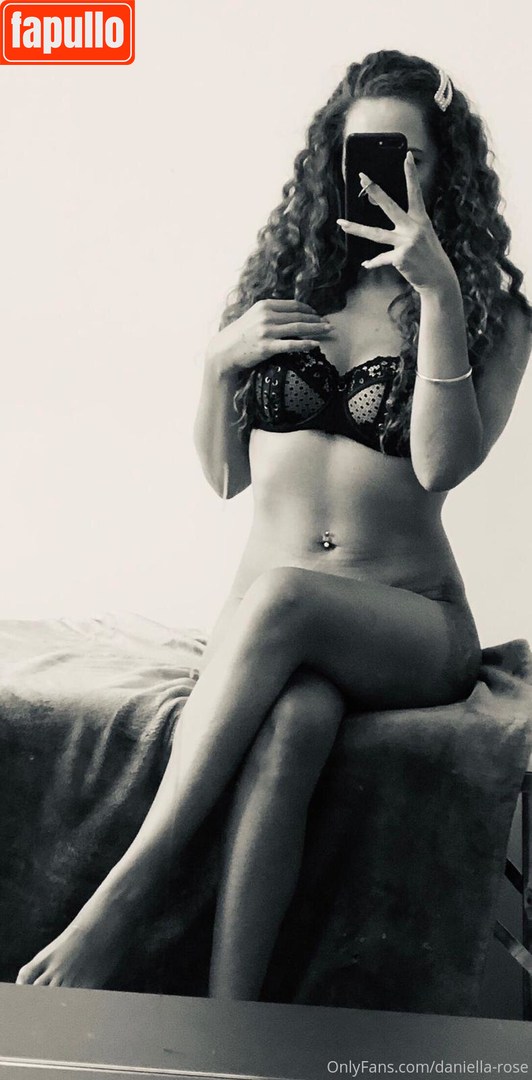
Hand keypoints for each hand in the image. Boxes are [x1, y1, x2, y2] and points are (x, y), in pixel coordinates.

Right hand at [207, 300, 332, 375]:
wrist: (223, 352)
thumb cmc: (239, 336)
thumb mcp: (254, 317)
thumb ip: (270, 313)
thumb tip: (290, 314)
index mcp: (265, 305)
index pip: (294, 305)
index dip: (310, 310)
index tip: (319, 315)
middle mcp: (267, 315)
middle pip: (299, 315)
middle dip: (317, 319)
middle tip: (329, 324)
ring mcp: (266, 331)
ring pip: (298, 327)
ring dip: (316, 329)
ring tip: (329, 331)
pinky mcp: (266, 347)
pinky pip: (291, 344)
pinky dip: (305, 343)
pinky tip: (315, 344)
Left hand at [337, 152, 457, 294]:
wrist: (438, 279)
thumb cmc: (428, 256)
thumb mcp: (423, 236)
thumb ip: (407, 226)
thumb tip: (387, 222)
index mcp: (420, 219)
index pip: (414, 192)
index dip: (410, 174)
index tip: (406, 157)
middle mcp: (413, 228)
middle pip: (389, 205)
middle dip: (374, 190)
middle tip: (363, 177)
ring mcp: (406, 242)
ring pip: (376, 234)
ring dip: (357, 229)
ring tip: (341, 224)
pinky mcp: (400, 258)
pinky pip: (380, 259)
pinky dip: (373, 263)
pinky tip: (366, 264)